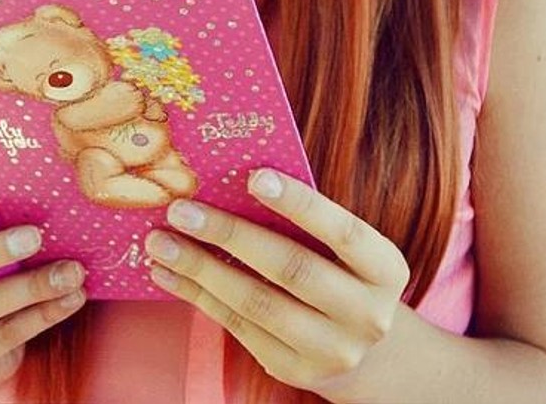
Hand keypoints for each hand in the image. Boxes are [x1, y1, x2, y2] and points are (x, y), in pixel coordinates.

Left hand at [143, 170, 410, 399]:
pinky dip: (198, 297)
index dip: (300, 204)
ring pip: (257, 304)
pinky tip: (168, 272)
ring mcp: (330, 349)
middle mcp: (365, 315)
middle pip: (292, 269)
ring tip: (160, 241)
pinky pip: (238, 327)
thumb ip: (306, 222)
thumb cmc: (342, 274)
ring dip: (201, 269)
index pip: (343, 232)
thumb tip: (231, 179)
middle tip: (180, 209)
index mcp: (385, 270)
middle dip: (230, 235)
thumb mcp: (344, 251)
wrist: (363, 351)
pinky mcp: (292, 369)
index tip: (253, 176)